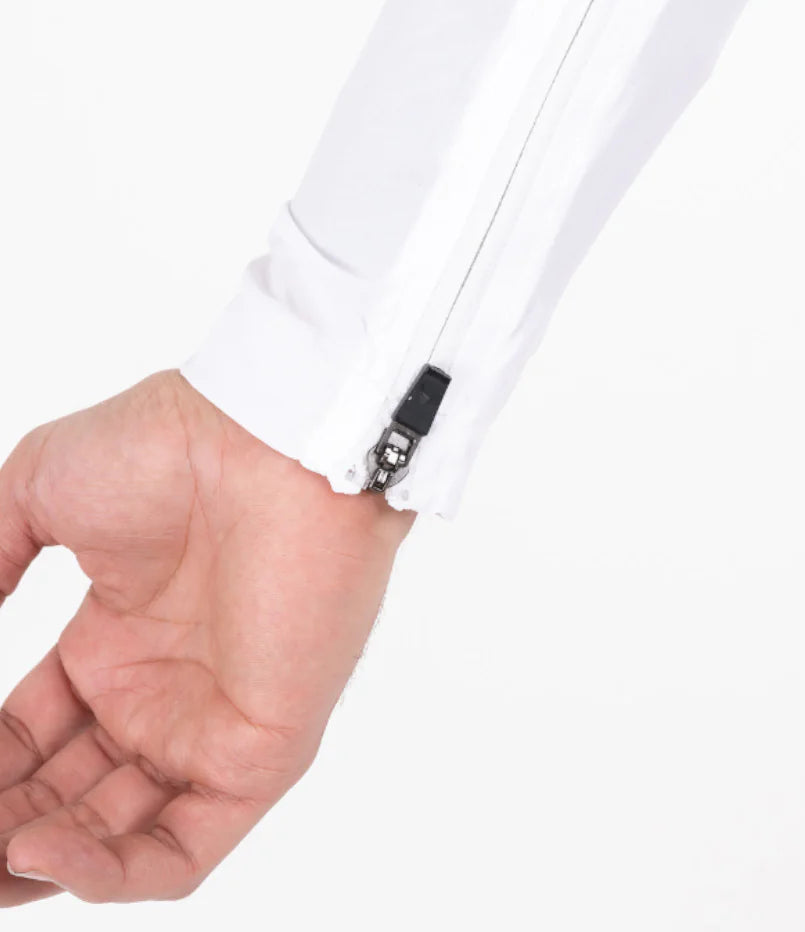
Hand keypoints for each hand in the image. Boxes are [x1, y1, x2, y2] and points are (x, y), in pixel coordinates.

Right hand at [0, 370, 412, 903]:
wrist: (267, 440)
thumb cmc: (167, 448)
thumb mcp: (38, 490)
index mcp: (116, 638)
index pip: (31, 736)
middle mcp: (162, 691)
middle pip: (67, 796)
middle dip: (5, 825)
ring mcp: (211, 725)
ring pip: (119, 838)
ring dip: (44, 862)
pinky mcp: (261, 755)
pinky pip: (184, 849)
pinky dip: (112, 875)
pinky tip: (42, 854)